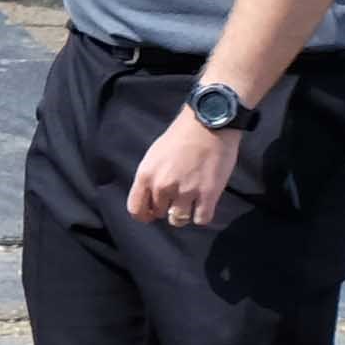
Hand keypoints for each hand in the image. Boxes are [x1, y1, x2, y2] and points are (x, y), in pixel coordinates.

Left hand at [128, 116, 242, 228]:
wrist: (208, 124)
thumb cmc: (181, 136)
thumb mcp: (154, 155)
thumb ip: (150, 178)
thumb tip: (151, 198)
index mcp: (146, 176)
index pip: (136, 210)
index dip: (144, 215)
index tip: (151, 214)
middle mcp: (162, 186)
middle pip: (159, 214)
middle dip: (167, 208)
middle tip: (178, 197)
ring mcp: (185, 192)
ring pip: (178, 220)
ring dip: (184, 214)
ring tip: (192, 201)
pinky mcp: (208, 195)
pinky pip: (201, 220)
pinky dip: (202, 215)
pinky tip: (204, 204)